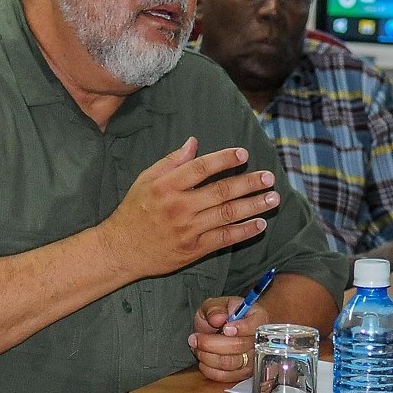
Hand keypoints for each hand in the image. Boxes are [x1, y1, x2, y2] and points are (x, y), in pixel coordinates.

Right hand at [96, 138, 280, 280]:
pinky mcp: (193, 249)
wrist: (120, 250)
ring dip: (254, 206)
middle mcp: (179, 206)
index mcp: (166, 185)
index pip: (202, 168)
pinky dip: (243, 231)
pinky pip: (223, 239)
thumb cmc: (134, 210)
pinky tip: (259, 224)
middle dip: (249, 183)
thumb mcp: (146, 180)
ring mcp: (187, 229)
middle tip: (269, 177)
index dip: (225, 159)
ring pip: (227, 215)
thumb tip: (194, 142)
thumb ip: (171, 161)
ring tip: (273, 198)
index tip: (244, 154)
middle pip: (221, 191)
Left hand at [189, 296, 270, 381]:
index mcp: (259, 318)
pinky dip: (208, 368)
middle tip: (195, 337)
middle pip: (239, 347)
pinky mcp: (242, 374)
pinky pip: (224, 376)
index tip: (225, 328)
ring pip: (229, 363)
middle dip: (212, 343)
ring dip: (207, 356)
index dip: (240, 328)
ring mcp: (252, 360)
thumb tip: (218, 318)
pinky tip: (203, 357)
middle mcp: (260, 341)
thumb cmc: (224, 314)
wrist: (226, 327)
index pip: (254, 326)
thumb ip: (215, 308)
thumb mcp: (216, 304)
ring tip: (197, 346)